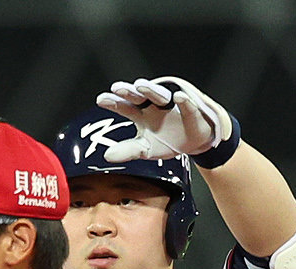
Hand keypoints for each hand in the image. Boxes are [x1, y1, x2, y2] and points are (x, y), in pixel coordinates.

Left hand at [96, 75, 231, 160]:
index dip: (113, 102)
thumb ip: (128, 151)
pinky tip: (178, 97)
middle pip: (139, 96)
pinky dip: (183, 101)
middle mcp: (154, 106)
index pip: (125, 106)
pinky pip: (186, 104)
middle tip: (117, 88)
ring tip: (140, 85)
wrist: (195, 142)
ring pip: (160, 95)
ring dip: (151, 89)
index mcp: (142, 114)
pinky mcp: (190, 109)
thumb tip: (106, 156)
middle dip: (129, 92)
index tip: (100, 100)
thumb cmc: (169, 140)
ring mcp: (172, 105)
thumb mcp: (146, 149)